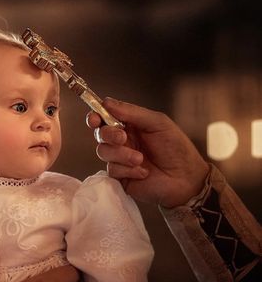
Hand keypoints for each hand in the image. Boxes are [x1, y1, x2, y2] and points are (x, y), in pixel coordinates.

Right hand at [87, 98, 209, 207]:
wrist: (186, 179)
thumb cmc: (176, 148)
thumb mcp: (157, 123)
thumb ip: (132, 112)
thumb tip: (107, 102)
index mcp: (129, 125)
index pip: (104, 117)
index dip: (95, 116)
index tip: (95, 119)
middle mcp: (121, 141)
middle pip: (100, 134)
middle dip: (108, 135)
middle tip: (123, 138)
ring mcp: (119, 159)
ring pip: (103, 152)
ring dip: (122, 155)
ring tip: (140, 159)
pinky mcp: (120, 177)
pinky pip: (112, 170)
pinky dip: (128, 170)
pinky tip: (144, 173)